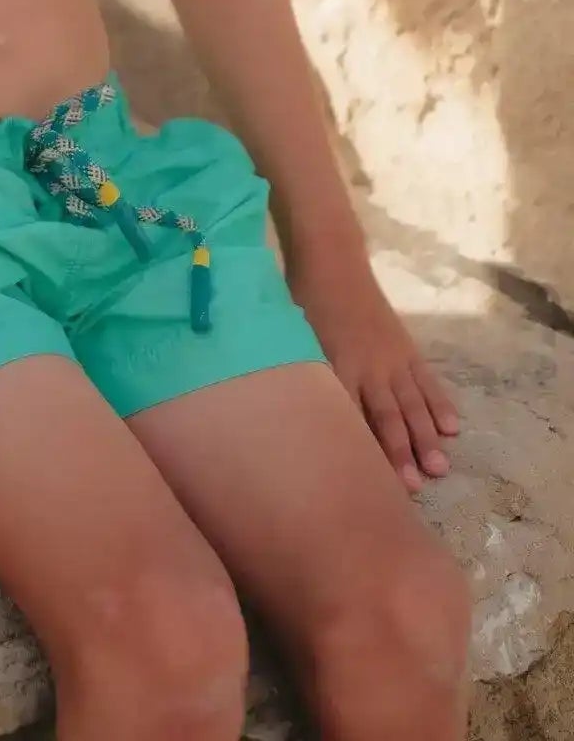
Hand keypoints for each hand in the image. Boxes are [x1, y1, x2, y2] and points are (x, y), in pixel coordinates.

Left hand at [289, 255, 461, 492]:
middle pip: (387, 414)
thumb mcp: (297, 341)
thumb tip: (296, 417)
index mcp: (336, 365)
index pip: (351, 414)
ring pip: (413, 402)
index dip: (362, 448)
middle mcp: (368, 366)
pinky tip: (452, 427)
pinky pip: (427, 380)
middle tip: (416, 485)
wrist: (333, 263)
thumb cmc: (305, 305)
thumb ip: (305, 376)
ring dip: (427, 436)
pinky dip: (440, 403)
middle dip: (401, 451)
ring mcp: (392, 357)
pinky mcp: (407, 347)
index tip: (371, 481)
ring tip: (440, 467)